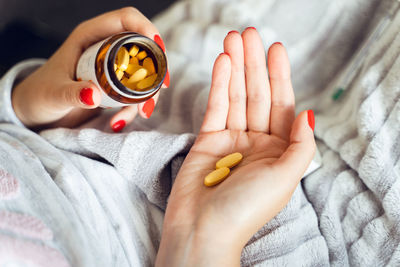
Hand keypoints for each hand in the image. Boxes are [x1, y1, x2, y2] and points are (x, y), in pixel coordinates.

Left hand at [12, 7, 167, 130]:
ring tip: (140, 113)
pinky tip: (119, 122)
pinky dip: (134, 107)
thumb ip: (71, 94)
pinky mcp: (114, 85)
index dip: (145, 28)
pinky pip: (134, 92)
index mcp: (90, 36)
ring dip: (148, 93)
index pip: (125, 19)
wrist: (37, 110)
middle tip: (159, 88)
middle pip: (142, 47)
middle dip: (156, 67)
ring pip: (144, 71)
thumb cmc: (40, 95)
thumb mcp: (53, 94)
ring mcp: (111, 66)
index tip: (158, 48)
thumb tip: (94, 95)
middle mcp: (105, 47)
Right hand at [156, 28, 315, 265]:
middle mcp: (257, 143)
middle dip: (254, 64)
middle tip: (249, 34)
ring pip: (235, 96)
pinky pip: (216, 107)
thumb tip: (307, 112)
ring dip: (235, 68)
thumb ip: (300, 145)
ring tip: (233, 40)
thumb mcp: (285, 177)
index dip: (279, 76)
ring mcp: (231, 140)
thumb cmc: (246, 210)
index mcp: (279, 152)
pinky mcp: (208, 140)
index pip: (282, 106)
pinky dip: (219, 84)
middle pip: (257, 95)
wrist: (203, 229)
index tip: (275, 48)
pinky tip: (222, 63)